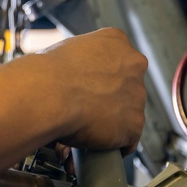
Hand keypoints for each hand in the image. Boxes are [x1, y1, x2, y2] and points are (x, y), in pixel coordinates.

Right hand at [34, 28, 147, 153]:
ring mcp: (137, 95)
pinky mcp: (134, 124)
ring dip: (113, 121)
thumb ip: (86, 60)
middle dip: (112, 98)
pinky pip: (129, 139)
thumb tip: (79, 74)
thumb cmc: (49, 72)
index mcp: (117, 41)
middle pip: (128, 86)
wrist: (49, 94)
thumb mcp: (70, 49)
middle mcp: (134, 65)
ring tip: (88, 126)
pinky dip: (115, 144)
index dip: (105, 78)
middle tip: (88, 107)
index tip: (93, 87)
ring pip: (129, 113)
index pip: (120, 62)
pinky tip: (99, 144)